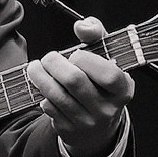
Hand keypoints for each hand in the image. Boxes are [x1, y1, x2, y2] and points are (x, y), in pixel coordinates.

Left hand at [26, 17, 134, 156]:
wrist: (96, 128)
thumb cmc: (99, 84)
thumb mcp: (106, 59)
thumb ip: (97, 36)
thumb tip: (82, 26)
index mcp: (122, 90)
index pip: (109, 75)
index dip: (87, 60)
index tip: (75, 54)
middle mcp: (107, 109)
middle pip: (75, 81)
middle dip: (54, 63)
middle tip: (48, 58)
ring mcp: (87, 122)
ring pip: (57, 95)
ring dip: (40, 77)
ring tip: (35, 68)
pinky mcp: (68, 130)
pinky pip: (49, 107)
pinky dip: (42, 94)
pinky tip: (43, 87)